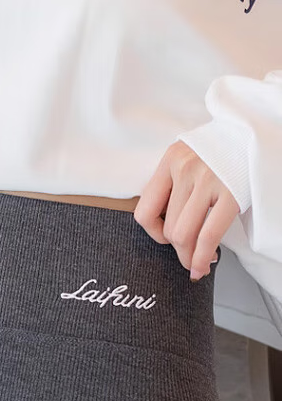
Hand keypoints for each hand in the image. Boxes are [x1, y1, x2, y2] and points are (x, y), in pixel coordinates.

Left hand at [134, 141, 239, 279]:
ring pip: (184, 235)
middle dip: (178, 250)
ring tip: (199, 262)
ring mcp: (207, 180)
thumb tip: (164, 229)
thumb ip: (174, 185)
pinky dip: (203, 258)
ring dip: (190, 257)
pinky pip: (208, 235)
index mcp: (170, 161)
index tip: (166, 239)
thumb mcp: (190, 159)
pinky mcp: (231, 192)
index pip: (145, 210)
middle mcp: (184, 169)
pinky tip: (205, 265)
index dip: (154, 233)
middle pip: (168, 228)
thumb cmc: (222, 153)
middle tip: (189, 256)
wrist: (255, 135)